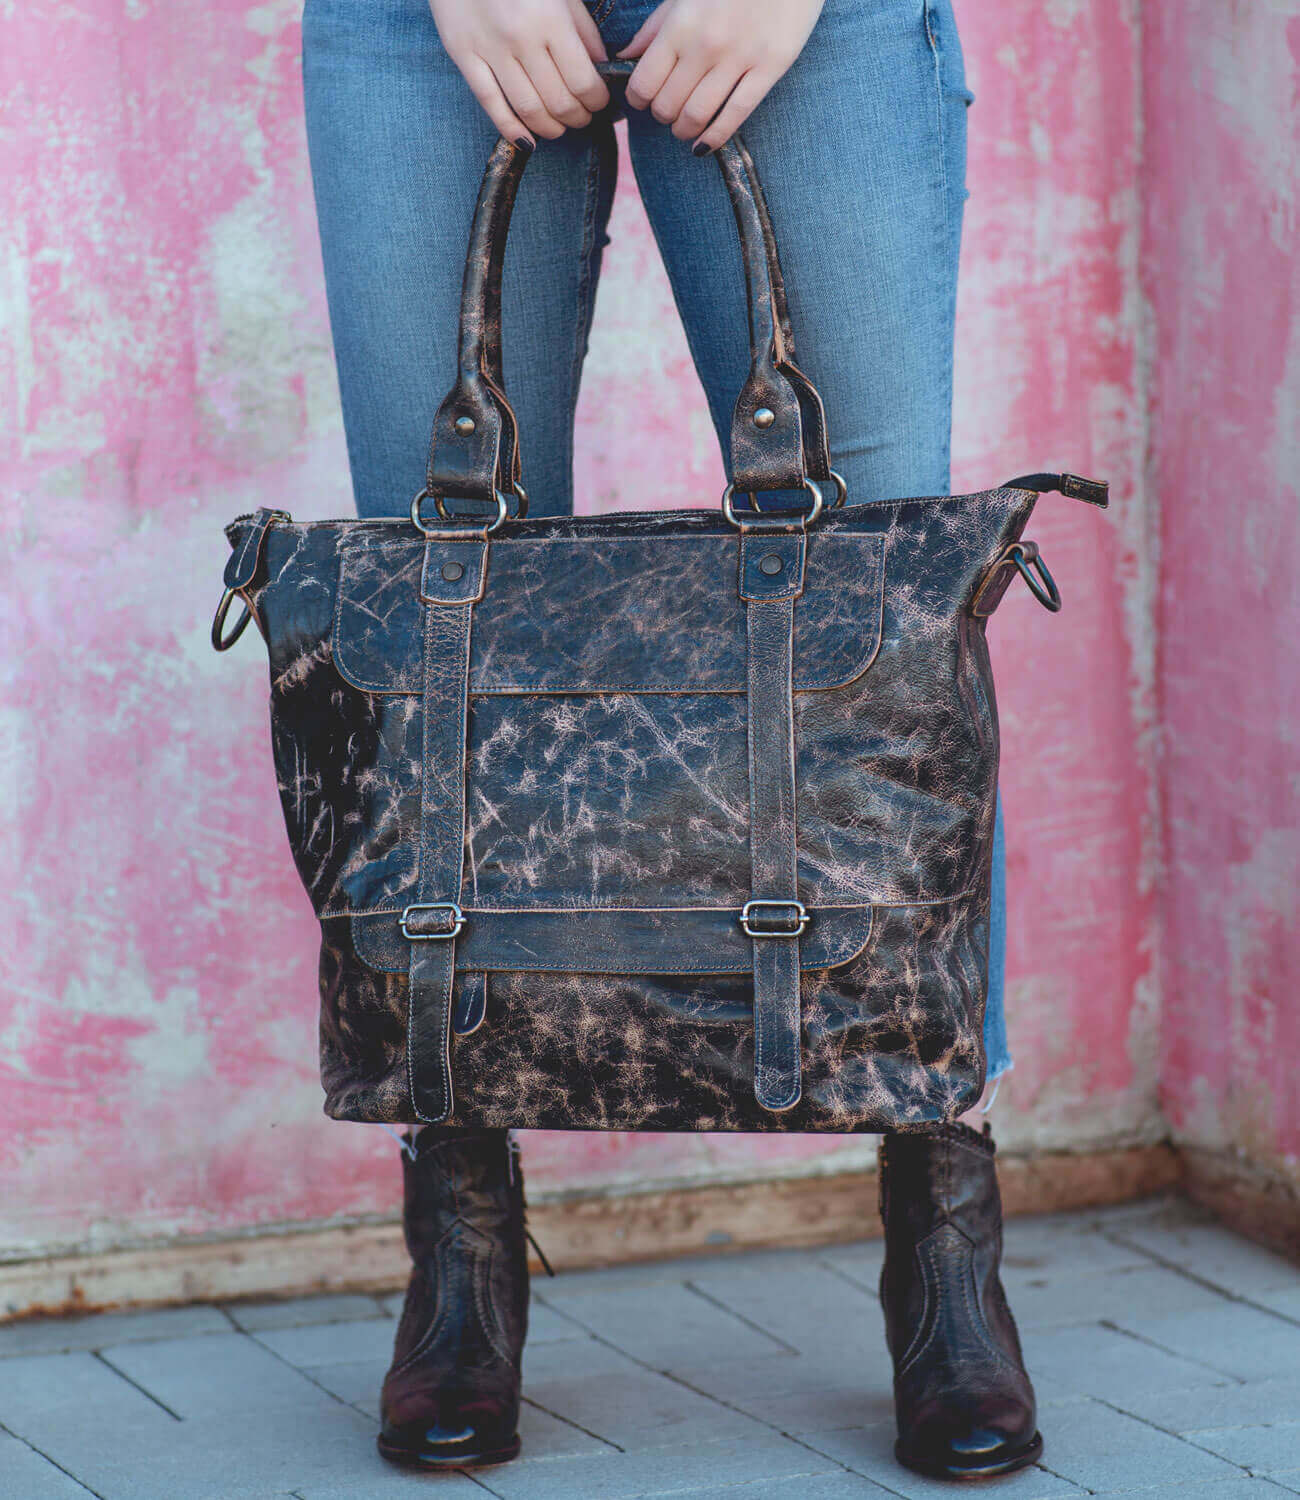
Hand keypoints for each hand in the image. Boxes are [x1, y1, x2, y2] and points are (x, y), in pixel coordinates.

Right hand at [429, 0, 609, 144]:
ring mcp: (490, 50)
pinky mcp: (464, 55)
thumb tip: (600, 67)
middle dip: (577, 118)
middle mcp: (521, 38)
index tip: (599, 103)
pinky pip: (490, 104)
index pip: (583, 82)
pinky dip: (511, 129)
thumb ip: (582, 28)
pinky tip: (527, 140)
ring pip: (528, 110)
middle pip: (558, 102)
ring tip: (559, 127)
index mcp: (549, 18)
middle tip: (582, 117)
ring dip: (550, 128)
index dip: (597, 101)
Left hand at [620, 0, 824, 151]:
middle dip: (662, 116)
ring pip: (697, 116)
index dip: (638, 100)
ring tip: (684, 128)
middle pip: (668, 106)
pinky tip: (704, 145)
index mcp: (680, 24)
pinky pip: (735, 115)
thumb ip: (655, 27)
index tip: (643, 100)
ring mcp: (739, 58)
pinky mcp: (769, 68)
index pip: (644, 83)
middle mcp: (705, 44)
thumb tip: (625, 56)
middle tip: (668, 113)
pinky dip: (714, 138)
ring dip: (684, 131)